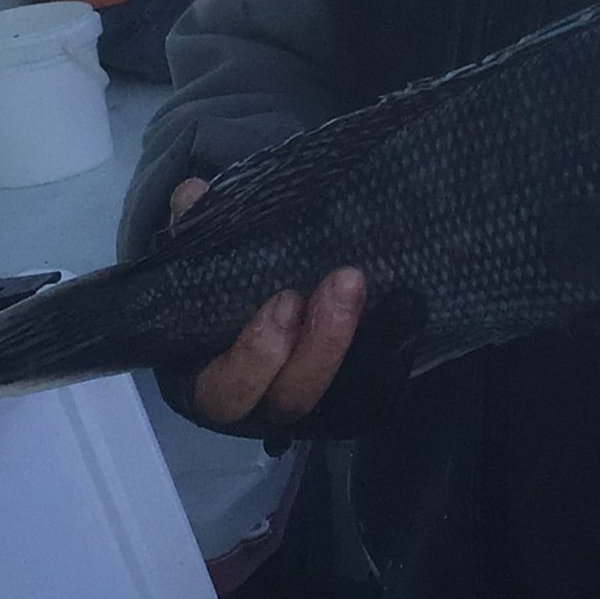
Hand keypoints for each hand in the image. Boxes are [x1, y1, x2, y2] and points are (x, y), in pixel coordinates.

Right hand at [173, 178, 366, 430]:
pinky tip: (406, 303)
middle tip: (344, 283)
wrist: (248, 296)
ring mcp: (304, 396)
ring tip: (361, 283)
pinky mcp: (345, 388)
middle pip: (291, 400)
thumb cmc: (209, 289)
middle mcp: (259, 403)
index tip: (286, 300)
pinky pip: (371, 380)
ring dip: (351, 338)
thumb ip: (193, 234)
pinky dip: (389, 344)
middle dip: (320, 346)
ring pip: (334, 393)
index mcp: (208, 382)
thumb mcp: (196, 261)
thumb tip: (194, 196)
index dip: (255, 356)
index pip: (226, 392)